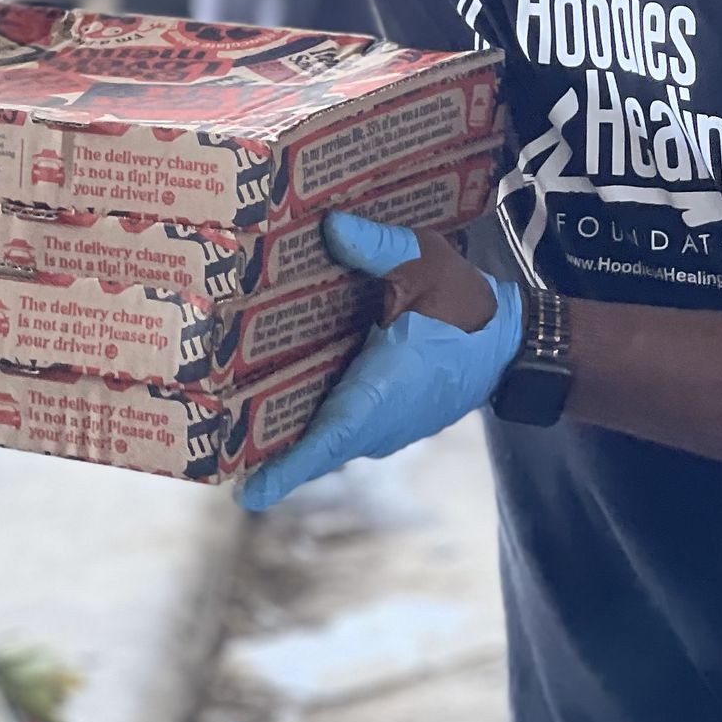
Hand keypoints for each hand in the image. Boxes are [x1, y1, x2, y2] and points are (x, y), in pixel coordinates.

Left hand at [236, 212, 521, 511]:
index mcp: (386, 385)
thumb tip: (331, 228)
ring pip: (328, 440)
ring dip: (286, 442)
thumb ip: (376, 246)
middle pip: (316, 445)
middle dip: (267, 453)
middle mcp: (383, 419)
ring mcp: (388, 428)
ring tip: (229, 435)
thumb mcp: (424, 260)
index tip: (251, 493)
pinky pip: (342, 432)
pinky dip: (311, 429)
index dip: (291, 464)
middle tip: (212, 456)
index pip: (332, 433)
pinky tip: (275, 411)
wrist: (509, 343)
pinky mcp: (390, 423)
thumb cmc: (465, 303)